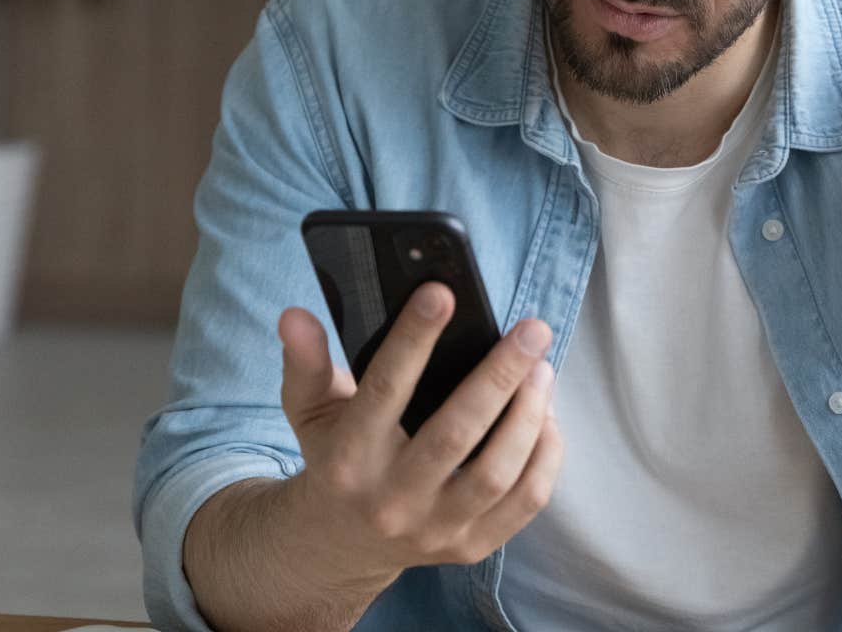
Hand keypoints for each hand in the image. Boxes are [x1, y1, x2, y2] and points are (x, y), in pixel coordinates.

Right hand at [275, 283, 564, 586]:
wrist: (339, 547)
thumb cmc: (334, 461)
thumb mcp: (309, 412)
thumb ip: (305, 363)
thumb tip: (294, 316)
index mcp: (348, 460)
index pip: (385, 391)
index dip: (413, 339)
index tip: (442, 293)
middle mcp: (391, 500)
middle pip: (456, 434)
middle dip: (500, 375)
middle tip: (533, 329)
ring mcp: (434, 530)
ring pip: (497, 472)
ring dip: (528, 414)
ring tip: (542, 369)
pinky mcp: (470, 547)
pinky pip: (524, 503)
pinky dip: (545, 456)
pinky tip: (547, 417)